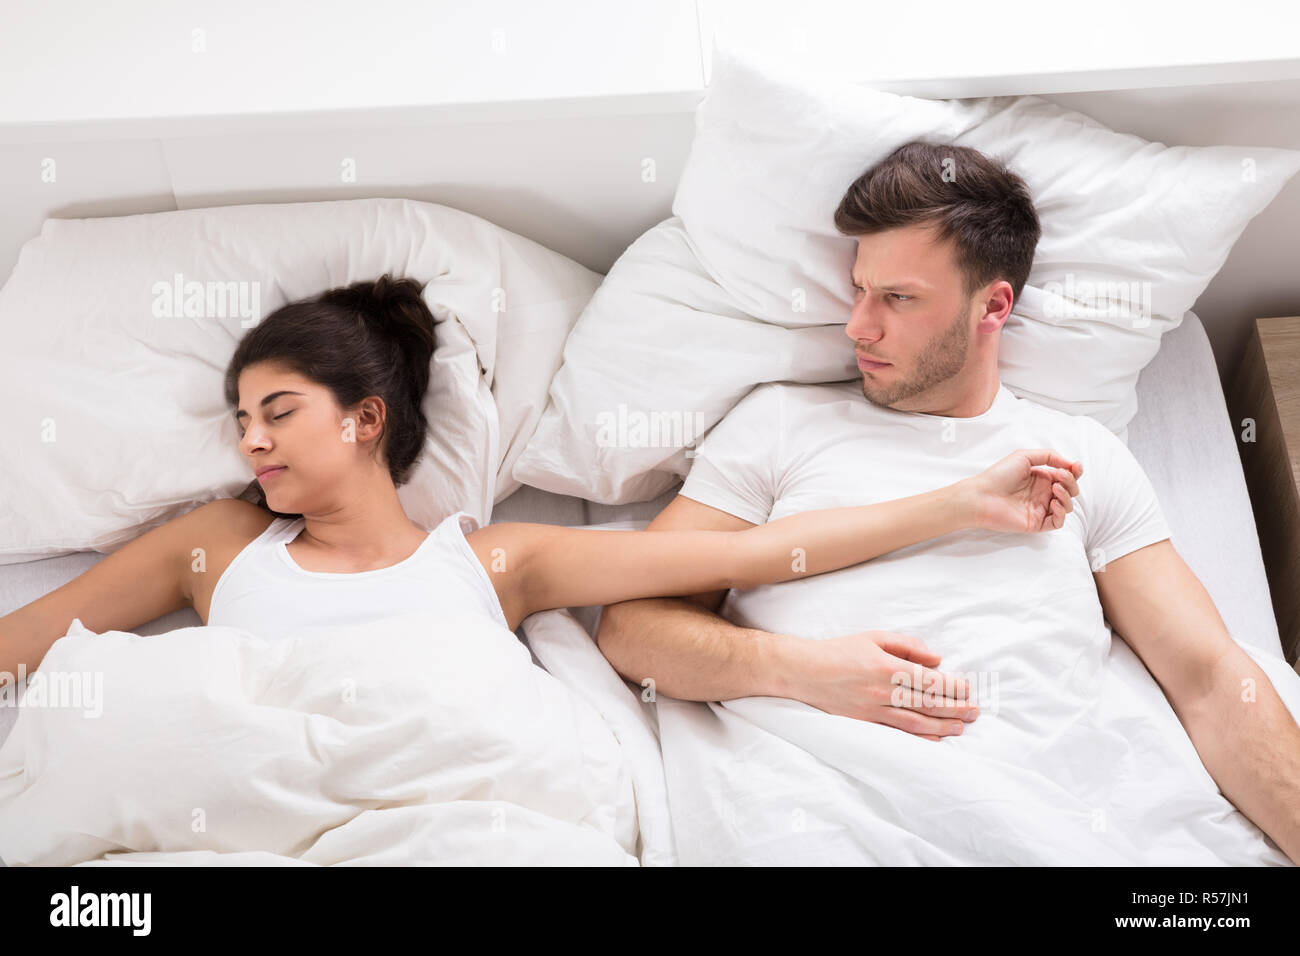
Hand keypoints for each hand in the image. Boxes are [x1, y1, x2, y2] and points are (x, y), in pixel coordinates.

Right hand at [784, 630, 979, 739]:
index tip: (967, 689)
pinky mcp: (864, 722)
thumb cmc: (840, 650)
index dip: (952, 687)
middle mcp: (881, 691)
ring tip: (961, 727)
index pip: (929, 681)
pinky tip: (935, 739)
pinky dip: (918, 737)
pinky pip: (897, 733)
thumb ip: (907, 646)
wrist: (804, 671)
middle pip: (927, 703)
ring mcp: (873, 710)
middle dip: (954, 708)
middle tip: (974, 711)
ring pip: (915, 721)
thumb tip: (936, 659)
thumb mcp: (874, 637)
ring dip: (942, 726)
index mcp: (886, 667)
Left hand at [961, 449, 1081, 533]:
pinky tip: (1053, 503)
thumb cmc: (999, 475)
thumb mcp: (1024, 456)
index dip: (1075, 472)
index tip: (1076, 467)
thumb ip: (1049, 456)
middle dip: (1071, 483)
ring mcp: (1040, 508)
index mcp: (1041, 478)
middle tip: (1060, 477)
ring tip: (1055, 488)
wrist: (982, 496)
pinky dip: (1061, 513)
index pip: (1066, 476)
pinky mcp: (1036, 523)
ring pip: (1067, 506)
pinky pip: (1058, 522)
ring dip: (1067, 496)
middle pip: (1070, 490)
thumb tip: (1070, 463)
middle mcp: (1042, 493)